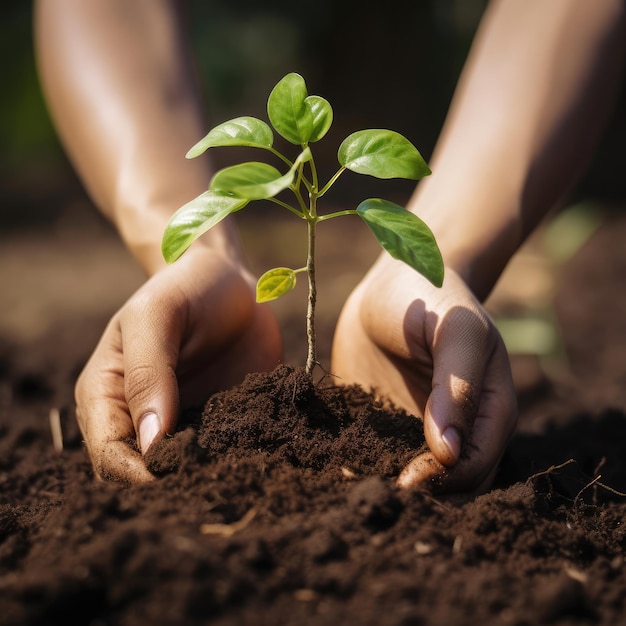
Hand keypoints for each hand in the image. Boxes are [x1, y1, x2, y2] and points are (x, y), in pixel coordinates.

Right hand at [75, 246, 280, 482]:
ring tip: (237, 474)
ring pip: (187, 471)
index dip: (135, 474)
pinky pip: (228, 452)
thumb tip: (152, 444)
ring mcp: (186, 422)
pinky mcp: (224, 421)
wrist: (232, 281)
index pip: (109, 455)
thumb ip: (148, 375)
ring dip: (208, 477)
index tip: (174, 475)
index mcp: (108, 395)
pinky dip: (241, 458)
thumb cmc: (184, 289)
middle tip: (210, 481)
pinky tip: (262, 456)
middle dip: (171, 484)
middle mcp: (142, 418)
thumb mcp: (156, 317)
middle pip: (143, 474)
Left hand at [332, 256, 516, 494]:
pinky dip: (361, 465)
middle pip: (449, 484)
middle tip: (377, 492)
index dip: (446, 480)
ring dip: (388, 485)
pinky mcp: (383, 424)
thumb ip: (457, 386)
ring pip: (413, 477)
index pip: (476, 464)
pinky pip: (376, 454)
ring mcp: (419, 429)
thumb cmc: (433, 298)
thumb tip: (450, 452)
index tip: (407, 481)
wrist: (393, 284)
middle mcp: (459, 428)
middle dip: (419, 494)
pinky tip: (337, 465)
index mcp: (489, 410)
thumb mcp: (455, 330)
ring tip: (353, 485)